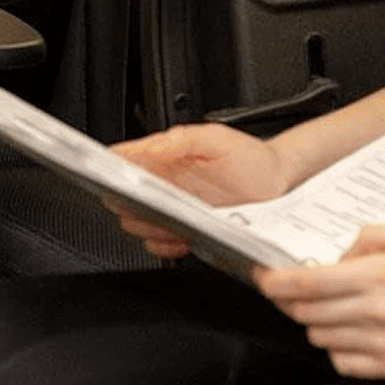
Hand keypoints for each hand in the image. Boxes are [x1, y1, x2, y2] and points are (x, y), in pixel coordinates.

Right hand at [106, 124, 291, 259]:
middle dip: (125, 203)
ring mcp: (175, 209)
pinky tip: (179, 238)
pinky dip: (164, 245)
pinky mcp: (188, 232)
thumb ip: (182, 140)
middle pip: (122, 196)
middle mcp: (165, 183)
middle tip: (139, 204)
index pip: (123, 159)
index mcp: (165, 156)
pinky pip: (160, 244)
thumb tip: (150, 148)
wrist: (281, 185)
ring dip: (145, 225)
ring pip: (137, 223)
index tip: (103, 174)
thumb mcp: (217, 138)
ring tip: (164, 222)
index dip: (108, 168)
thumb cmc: (251, 158)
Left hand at [254, 225, 384, 381]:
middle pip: (306, 312)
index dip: (275, 281)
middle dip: (290, 299)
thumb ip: (373, 236)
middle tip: (292, 289)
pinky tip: (349, 334)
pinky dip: (337, 348)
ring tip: (329, 308)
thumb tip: (341, 252)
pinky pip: (346, 363)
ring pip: (321, 337)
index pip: (307, 282)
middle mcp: (379, 312)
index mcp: (382, 274)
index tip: (265, 277)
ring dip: (315, 321)